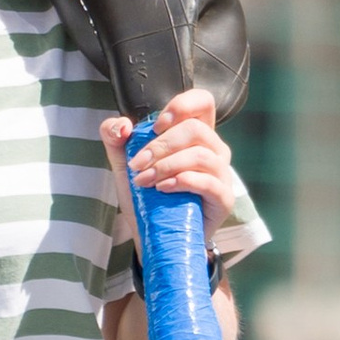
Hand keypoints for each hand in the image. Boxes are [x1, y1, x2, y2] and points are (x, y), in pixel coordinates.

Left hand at [100, 89, 240, 244]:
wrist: (157, 237)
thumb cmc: (148, 198)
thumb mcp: (125, 165)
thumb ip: (115, 139)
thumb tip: (122, 125)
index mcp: (196, 135)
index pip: (202, 102)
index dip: (182, 106)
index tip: (157, 125)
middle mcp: (214, 150)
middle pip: (195, 129)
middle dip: (161, 145)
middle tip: (137, 165)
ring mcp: (222, 174)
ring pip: (201, 155)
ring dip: (166, 166)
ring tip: (145, 181)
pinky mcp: (224, 198)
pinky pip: (208, 182)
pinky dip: (182, 181)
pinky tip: (163, 189)